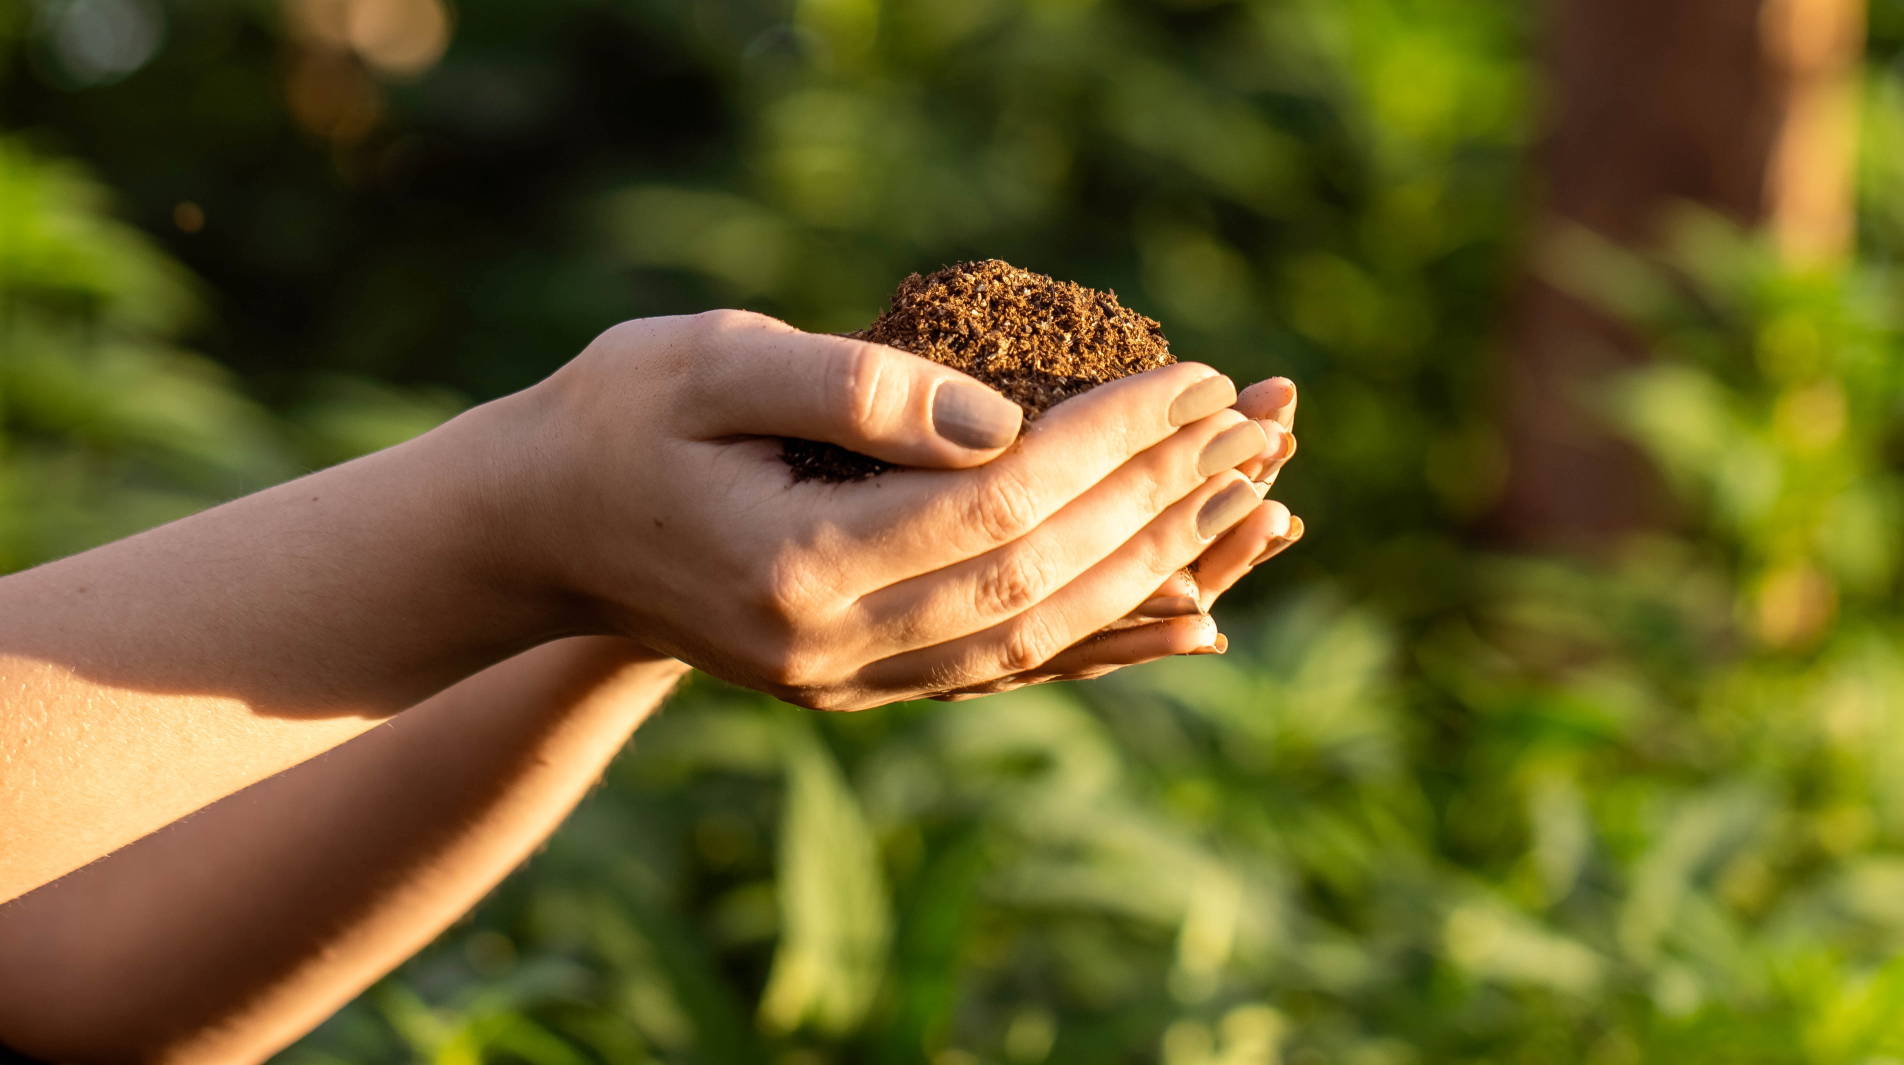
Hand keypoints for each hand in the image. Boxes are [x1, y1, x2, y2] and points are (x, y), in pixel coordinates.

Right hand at [490, 310, 1267, 710]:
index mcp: (798, 569)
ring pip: (1042, 635)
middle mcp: (835, 650)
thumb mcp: (710, 363)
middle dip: (1158, 499)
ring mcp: (851, 682)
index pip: (1000, 504)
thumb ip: (853, 387)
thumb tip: (997, 419)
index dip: (1109, 442)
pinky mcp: (864, 683)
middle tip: (1253, 428)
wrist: (541, 529)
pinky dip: (1108, 640)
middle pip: (1040, 577)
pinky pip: (1012, 668)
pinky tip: (1190, 616)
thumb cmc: (615, 421)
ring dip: (1158, 567)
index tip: (1193, 379)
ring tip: (1252, 503)